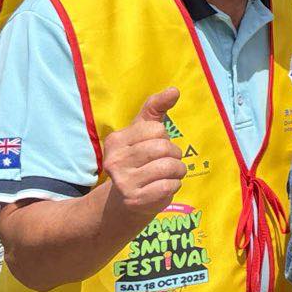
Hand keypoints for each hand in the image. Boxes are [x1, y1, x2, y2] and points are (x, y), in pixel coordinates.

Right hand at [100, 88, 187, 218]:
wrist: (125, 201)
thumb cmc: (139, 160)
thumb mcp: (143, 131)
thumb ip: (156, 108)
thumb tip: (174, 90)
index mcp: (115, 141)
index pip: (157, 129)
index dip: (163, 138)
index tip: (153, 147)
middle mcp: (114, 161)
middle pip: (164, 148)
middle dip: (174, 155)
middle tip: (166, 162)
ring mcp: (124, 182)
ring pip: (169, 167)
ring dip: (177, 170)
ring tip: (168, 174)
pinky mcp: (136, 200)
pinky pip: (169, 186)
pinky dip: (174, 185)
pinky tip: (164, 187)